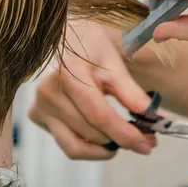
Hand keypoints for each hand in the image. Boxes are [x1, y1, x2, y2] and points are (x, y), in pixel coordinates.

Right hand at [28, 23, 156, 159]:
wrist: (68, 37)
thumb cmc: (93, 47)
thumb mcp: (115, 63)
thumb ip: (130, 91)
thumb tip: (151, 118)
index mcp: (68, 72)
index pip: (99, 115)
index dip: (125, 134)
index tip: (148, 144)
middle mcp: (48, 91)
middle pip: (91, 132)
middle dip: (120, 140)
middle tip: (145, 140)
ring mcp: (39, 105)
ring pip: (76, 147)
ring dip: (104, 148)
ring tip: (123, 139)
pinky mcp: (36, 116)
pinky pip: (67, 145)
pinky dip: (89, 148)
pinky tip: (104, 138)